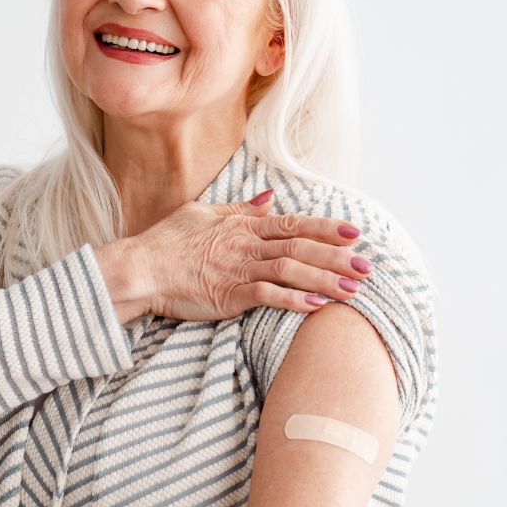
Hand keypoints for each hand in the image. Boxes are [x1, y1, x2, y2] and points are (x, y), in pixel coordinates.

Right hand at [132, 193, 369, 322]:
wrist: (139, 268)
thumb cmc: (166, 242)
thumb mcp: (203, 214)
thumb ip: (241, 210)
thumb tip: (270, 200)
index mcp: (242, 225)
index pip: (293, 223)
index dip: (326, 228)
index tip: (355, 233)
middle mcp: (245, 244)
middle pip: (300, 246)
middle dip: (337, 257)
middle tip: (368, 267)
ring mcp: (237, 269)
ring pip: (291, 269)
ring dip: (325, 279)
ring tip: (354, 291)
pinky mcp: (228, 295)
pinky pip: (268, 295)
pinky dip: (294, 300)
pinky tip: (318, 306)